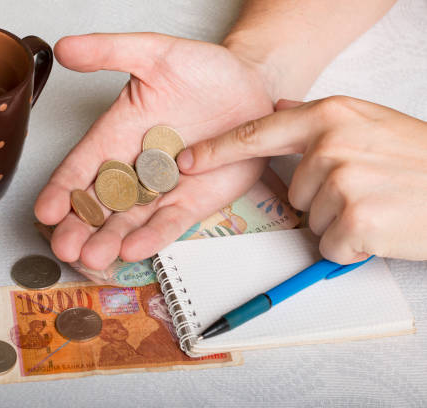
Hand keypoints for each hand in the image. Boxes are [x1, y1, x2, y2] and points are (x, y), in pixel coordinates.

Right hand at [34, 33, 273, 270]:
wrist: (253, 87)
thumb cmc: (204, 71)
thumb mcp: (155, 53)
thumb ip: (110, 51)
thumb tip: (65, 48)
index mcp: (117, 135)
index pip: (82, 165)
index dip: (63, 188)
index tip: (45, 210)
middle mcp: (134, 167)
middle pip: (100, 201)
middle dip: (80, 225)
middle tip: (63, 246)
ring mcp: (163, 187)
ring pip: (130, 218)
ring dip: (110, 238)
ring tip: (92, 256)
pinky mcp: (193, 200)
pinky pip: (170, 221)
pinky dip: (152, 235)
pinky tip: (132, 249)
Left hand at [178, 96, 426, 262]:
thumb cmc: (420, 160)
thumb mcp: (369, 121)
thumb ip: (316, 119)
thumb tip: (276, 109)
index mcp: (330, 116)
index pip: (256, 134)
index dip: (215, 150)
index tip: (185, 162)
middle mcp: (331, 144)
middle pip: (291, 191)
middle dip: (321, 200)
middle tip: (366, 190)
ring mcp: (342, 181)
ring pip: (309, 220)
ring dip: (339, 221)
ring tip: (378, 204)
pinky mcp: (356, 219)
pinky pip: (329, 245)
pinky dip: (351, 246)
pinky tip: (380, 227)